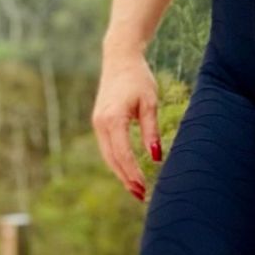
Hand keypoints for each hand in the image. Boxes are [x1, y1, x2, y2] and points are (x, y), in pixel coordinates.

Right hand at [91, 50, 161, 202]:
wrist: (120, 59)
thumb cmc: (139, 79)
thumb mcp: (150, 103)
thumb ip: (151, 131)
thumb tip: (156, 157)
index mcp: (113, 119)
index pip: (123, 154)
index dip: (133, 173)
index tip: (144, 188)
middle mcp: (101, 123)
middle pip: (112, 159)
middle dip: (126, 179)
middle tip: (141, 195)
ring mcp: (97, 123)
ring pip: (108, 155)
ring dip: (120, 173)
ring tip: (135, 188)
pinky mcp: (99, 122)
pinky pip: (107, 147)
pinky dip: (116, 161)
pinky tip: (127, 171)